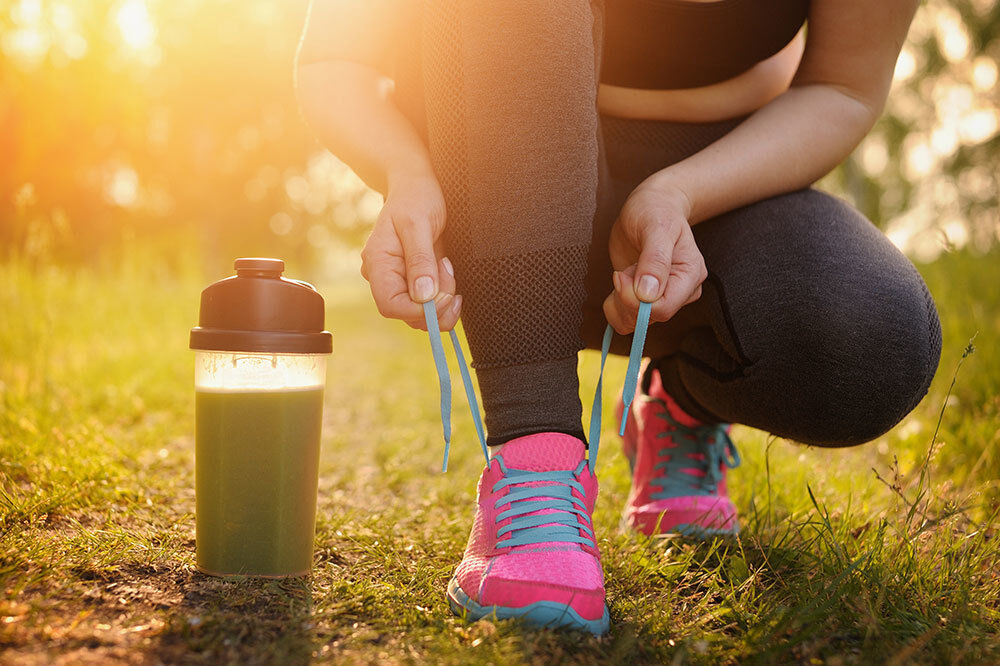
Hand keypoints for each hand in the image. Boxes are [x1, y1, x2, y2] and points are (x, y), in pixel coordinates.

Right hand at [360, 174, 461, 330]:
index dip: (419, 309)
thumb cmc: (415, 198)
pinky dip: (444, 298)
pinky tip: (448, 273)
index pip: (391, 306)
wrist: (417, 186)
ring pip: (420, 314)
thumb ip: (421, 260)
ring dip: (443, 300)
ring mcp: (399, 281)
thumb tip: (423, 296)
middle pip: (408, 314)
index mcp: (378, 264)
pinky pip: (428, 305)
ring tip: (448, 266)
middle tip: (449, 270)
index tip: (444, 294)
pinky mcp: (414, 282)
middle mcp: (385, 278)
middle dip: (436, 303)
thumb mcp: (418, 224)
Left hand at [604, 174, 706, 333]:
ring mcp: (663, 297)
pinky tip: (620, 282)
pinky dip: (615, 306)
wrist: (651, 206)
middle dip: (625, 299)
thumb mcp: (656, 227)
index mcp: (690, 275)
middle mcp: (681, 291)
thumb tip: (648, 294)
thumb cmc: (656, 210)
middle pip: (649, 317)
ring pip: (635, 322)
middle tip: (621, 272)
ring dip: (619, 302)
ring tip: (623, 273)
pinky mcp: (646, 300)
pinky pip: (627, 319)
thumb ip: (654, 260)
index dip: (636, 300)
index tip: (620, 276)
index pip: (664, 308)